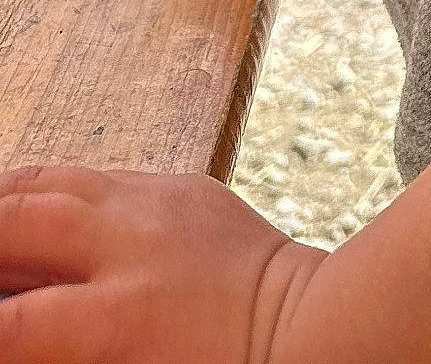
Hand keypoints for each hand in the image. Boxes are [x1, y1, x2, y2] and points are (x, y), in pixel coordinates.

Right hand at [0, 165, 326, 363]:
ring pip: (54, 180)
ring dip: (2, 197)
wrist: (307, 328)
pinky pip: (100, 176)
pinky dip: (55, 190)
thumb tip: (19, 324)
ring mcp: (159, 205)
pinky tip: (29, 206)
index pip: (11, 323)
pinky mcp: (182, 185)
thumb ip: (61, 349)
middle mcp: (134, 246)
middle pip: (21, 220)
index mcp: (122, 316)